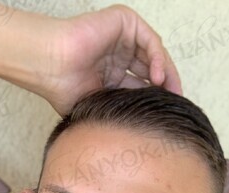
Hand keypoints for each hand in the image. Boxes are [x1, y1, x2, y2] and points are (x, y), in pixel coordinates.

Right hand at [36, 4, 181, 115]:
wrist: (51, 67)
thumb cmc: (64, 89)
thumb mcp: (98, 106)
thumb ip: (119, 111)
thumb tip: (137, 133)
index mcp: (112, 73)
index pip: (141, 83)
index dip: (155, 97)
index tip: (168, 114)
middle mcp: (119, 54)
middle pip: (151, 68)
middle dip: (165, 85)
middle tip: (177, 102)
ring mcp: (122, 37)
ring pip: (154, 53)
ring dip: (164, 72)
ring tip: (169, 92)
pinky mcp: (124, 21)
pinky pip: (149, 40)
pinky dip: (156, 58)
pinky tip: (157, 77)